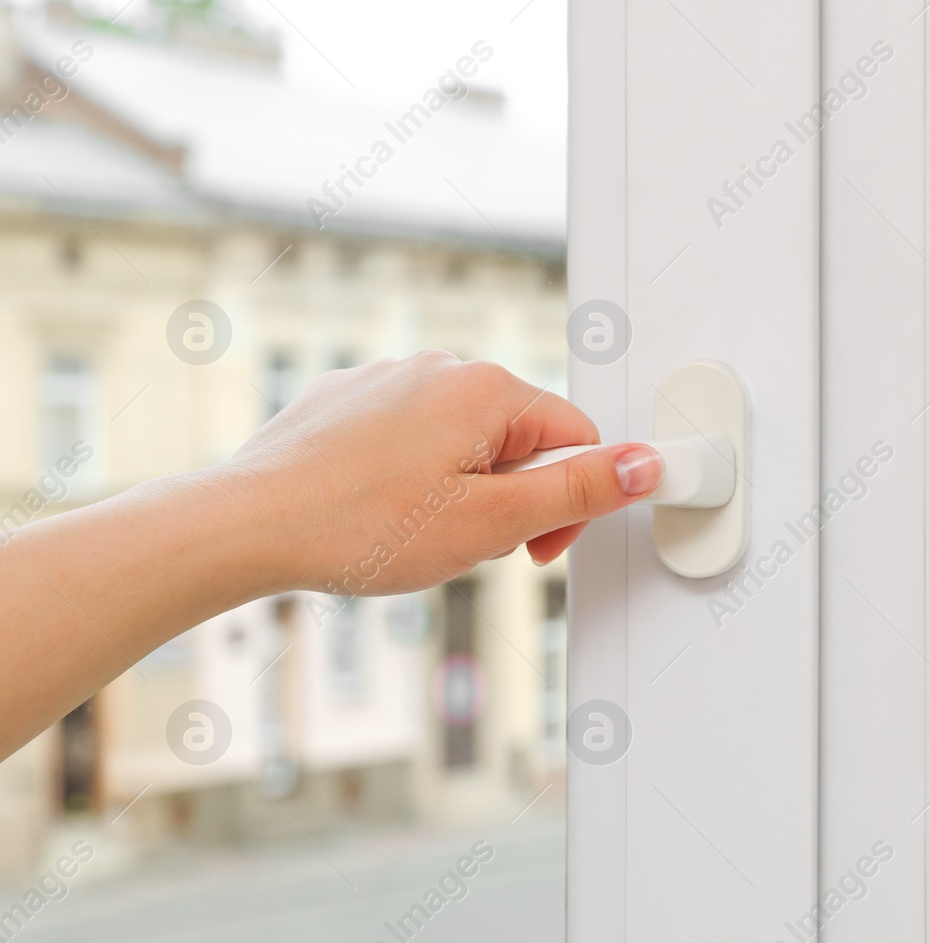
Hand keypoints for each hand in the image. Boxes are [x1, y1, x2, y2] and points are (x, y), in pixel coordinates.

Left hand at [227, 349, 661, 594]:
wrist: (245, 526)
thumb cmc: (356, 526)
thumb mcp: (492, 523)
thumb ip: (578, 492)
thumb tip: (647, 463)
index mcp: (487, 388)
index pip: (576, 437)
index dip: (567, 505)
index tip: (532, 550)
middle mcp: (439, 367)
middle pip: (520, 439)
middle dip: (510, 499)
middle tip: (467, 546)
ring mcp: (387, 379)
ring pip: (464, 443)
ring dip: (461, 493)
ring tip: (414, 534)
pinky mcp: (346, 401)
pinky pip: (409, 439)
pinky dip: (410, 479)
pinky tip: (377, 515)